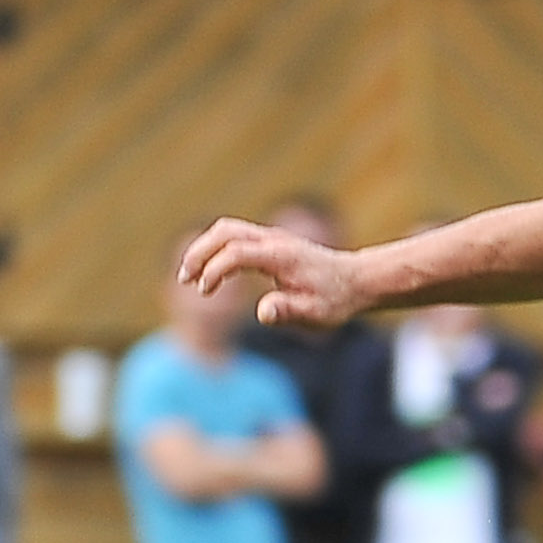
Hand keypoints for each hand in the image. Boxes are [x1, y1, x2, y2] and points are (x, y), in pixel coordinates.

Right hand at [182, 217, 368, 328]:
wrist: (357, 280)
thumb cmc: (336, 300)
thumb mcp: (317, 314)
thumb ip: (288, 311)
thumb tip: (262, 312)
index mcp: (282, 256)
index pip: (236, 252)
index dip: (214, 270)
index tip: (205, 291)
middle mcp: (275, 239)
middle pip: (225, 230)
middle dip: (199, 252)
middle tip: (186, 280)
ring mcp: (272, 236)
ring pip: (227, 228)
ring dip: (203, 248)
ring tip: (191, 277)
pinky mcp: (270, 241)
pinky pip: (235, 235)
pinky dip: (216, 249)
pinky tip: (212, 275)